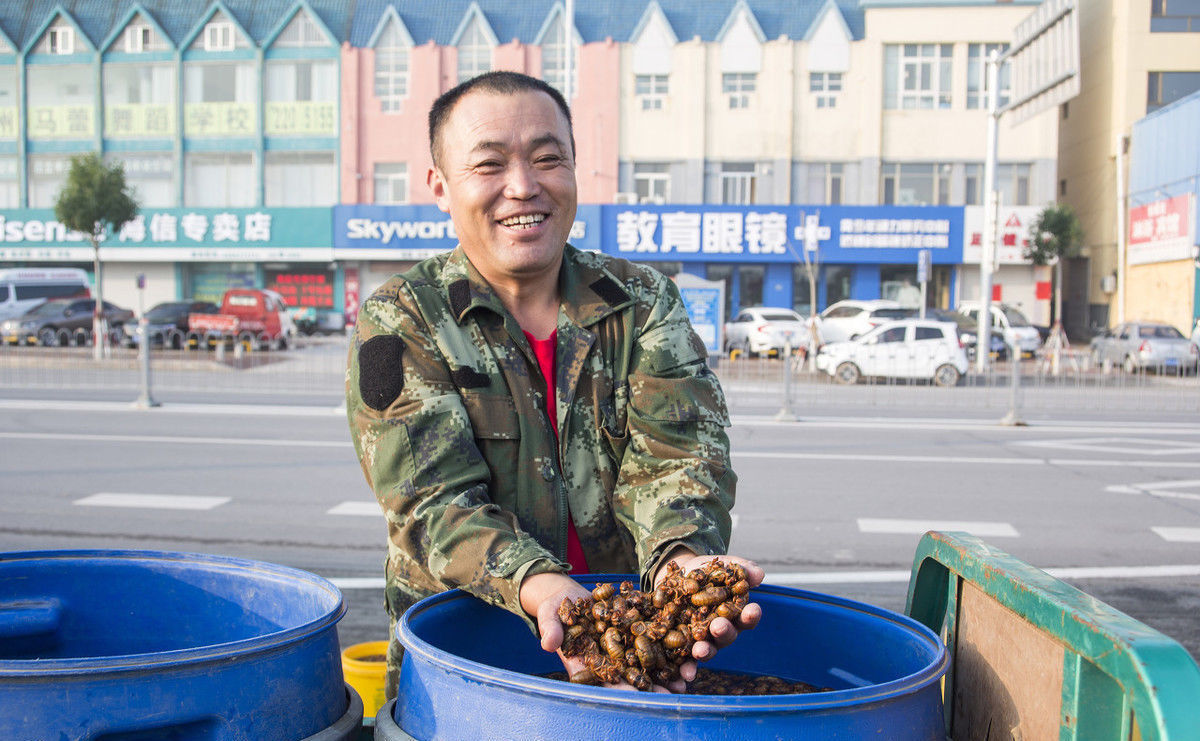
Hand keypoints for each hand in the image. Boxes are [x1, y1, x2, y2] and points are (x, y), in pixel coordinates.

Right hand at [520, 572, 674, 692]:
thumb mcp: (549, 615)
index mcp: (583, 660)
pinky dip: (663, 648)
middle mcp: (603, 657)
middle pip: (627, 676)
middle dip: (646, 687)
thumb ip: (551, 629)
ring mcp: (617, 645)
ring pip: (641, 662)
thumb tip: (548, 644)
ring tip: (681, 683)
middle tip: (666, 698)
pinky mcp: (627, 630)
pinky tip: (682, 654)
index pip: (602, 679)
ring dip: (660, 673)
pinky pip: (647, 640)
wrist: (566, 594)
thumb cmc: (554, 607)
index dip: (618, 688)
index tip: (634, 696)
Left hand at [653, 550, 764, 679]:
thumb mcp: (721, 566)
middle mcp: (720, 630)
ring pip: (707, 649)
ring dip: (705, 651)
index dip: (750, 615)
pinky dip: (687, 667)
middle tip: (718, 626)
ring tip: (700, 650)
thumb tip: (759, 574)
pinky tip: (686, 674)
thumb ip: (740, 568)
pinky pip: (686, 659)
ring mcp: (702, 639)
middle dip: (724, 631)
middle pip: (726, 635)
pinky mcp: (682, 644)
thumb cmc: (705, 571)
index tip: (753, 609)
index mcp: (734, 613)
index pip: (746, 617)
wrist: (677, 576)